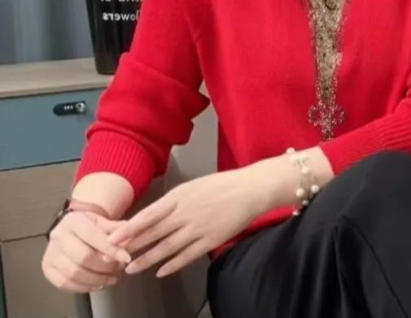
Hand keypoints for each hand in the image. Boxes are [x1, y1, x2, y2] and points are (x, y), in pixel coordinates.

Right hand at [42, 211, 131, 293]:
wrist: (69, 229)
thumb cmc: (89, 226)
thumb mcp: (103, 221)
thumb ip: (117, 229)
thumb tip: (131, 238)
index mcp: (74, 221)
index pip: (94, 237)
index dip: (112, 250)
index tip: (127, 258)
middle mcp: (59, 236)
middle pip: (84, 257)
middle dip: (105, 267)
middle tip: (119, 269)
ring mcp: (50, 254)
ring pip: (74, 273)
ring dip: (96, 279)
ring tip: (111, 279)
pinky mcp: (47, 269)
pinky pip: (64, 283)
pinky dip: (83, 287)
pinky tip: (97, 284)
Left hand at [108, 169, 264, 277]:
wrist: (249, 189)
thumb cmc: (222, 185)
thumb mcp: (193, 186)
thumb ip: (174, 200)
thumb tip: (154, 214)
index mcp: (180, 196)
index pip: (149, 214)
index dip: (130, 228)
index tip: (114, 237)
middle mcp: (185, 213)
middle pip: (154, 232)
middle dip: (133, 246)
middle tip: (114, 257)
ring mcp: (197, 228)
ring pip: (167, 247)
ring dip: (148, 259)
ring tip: (132, 268)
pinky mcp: (210, 240)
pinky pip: (187, 255)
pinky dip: (172, 265)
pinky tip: (161, 272)